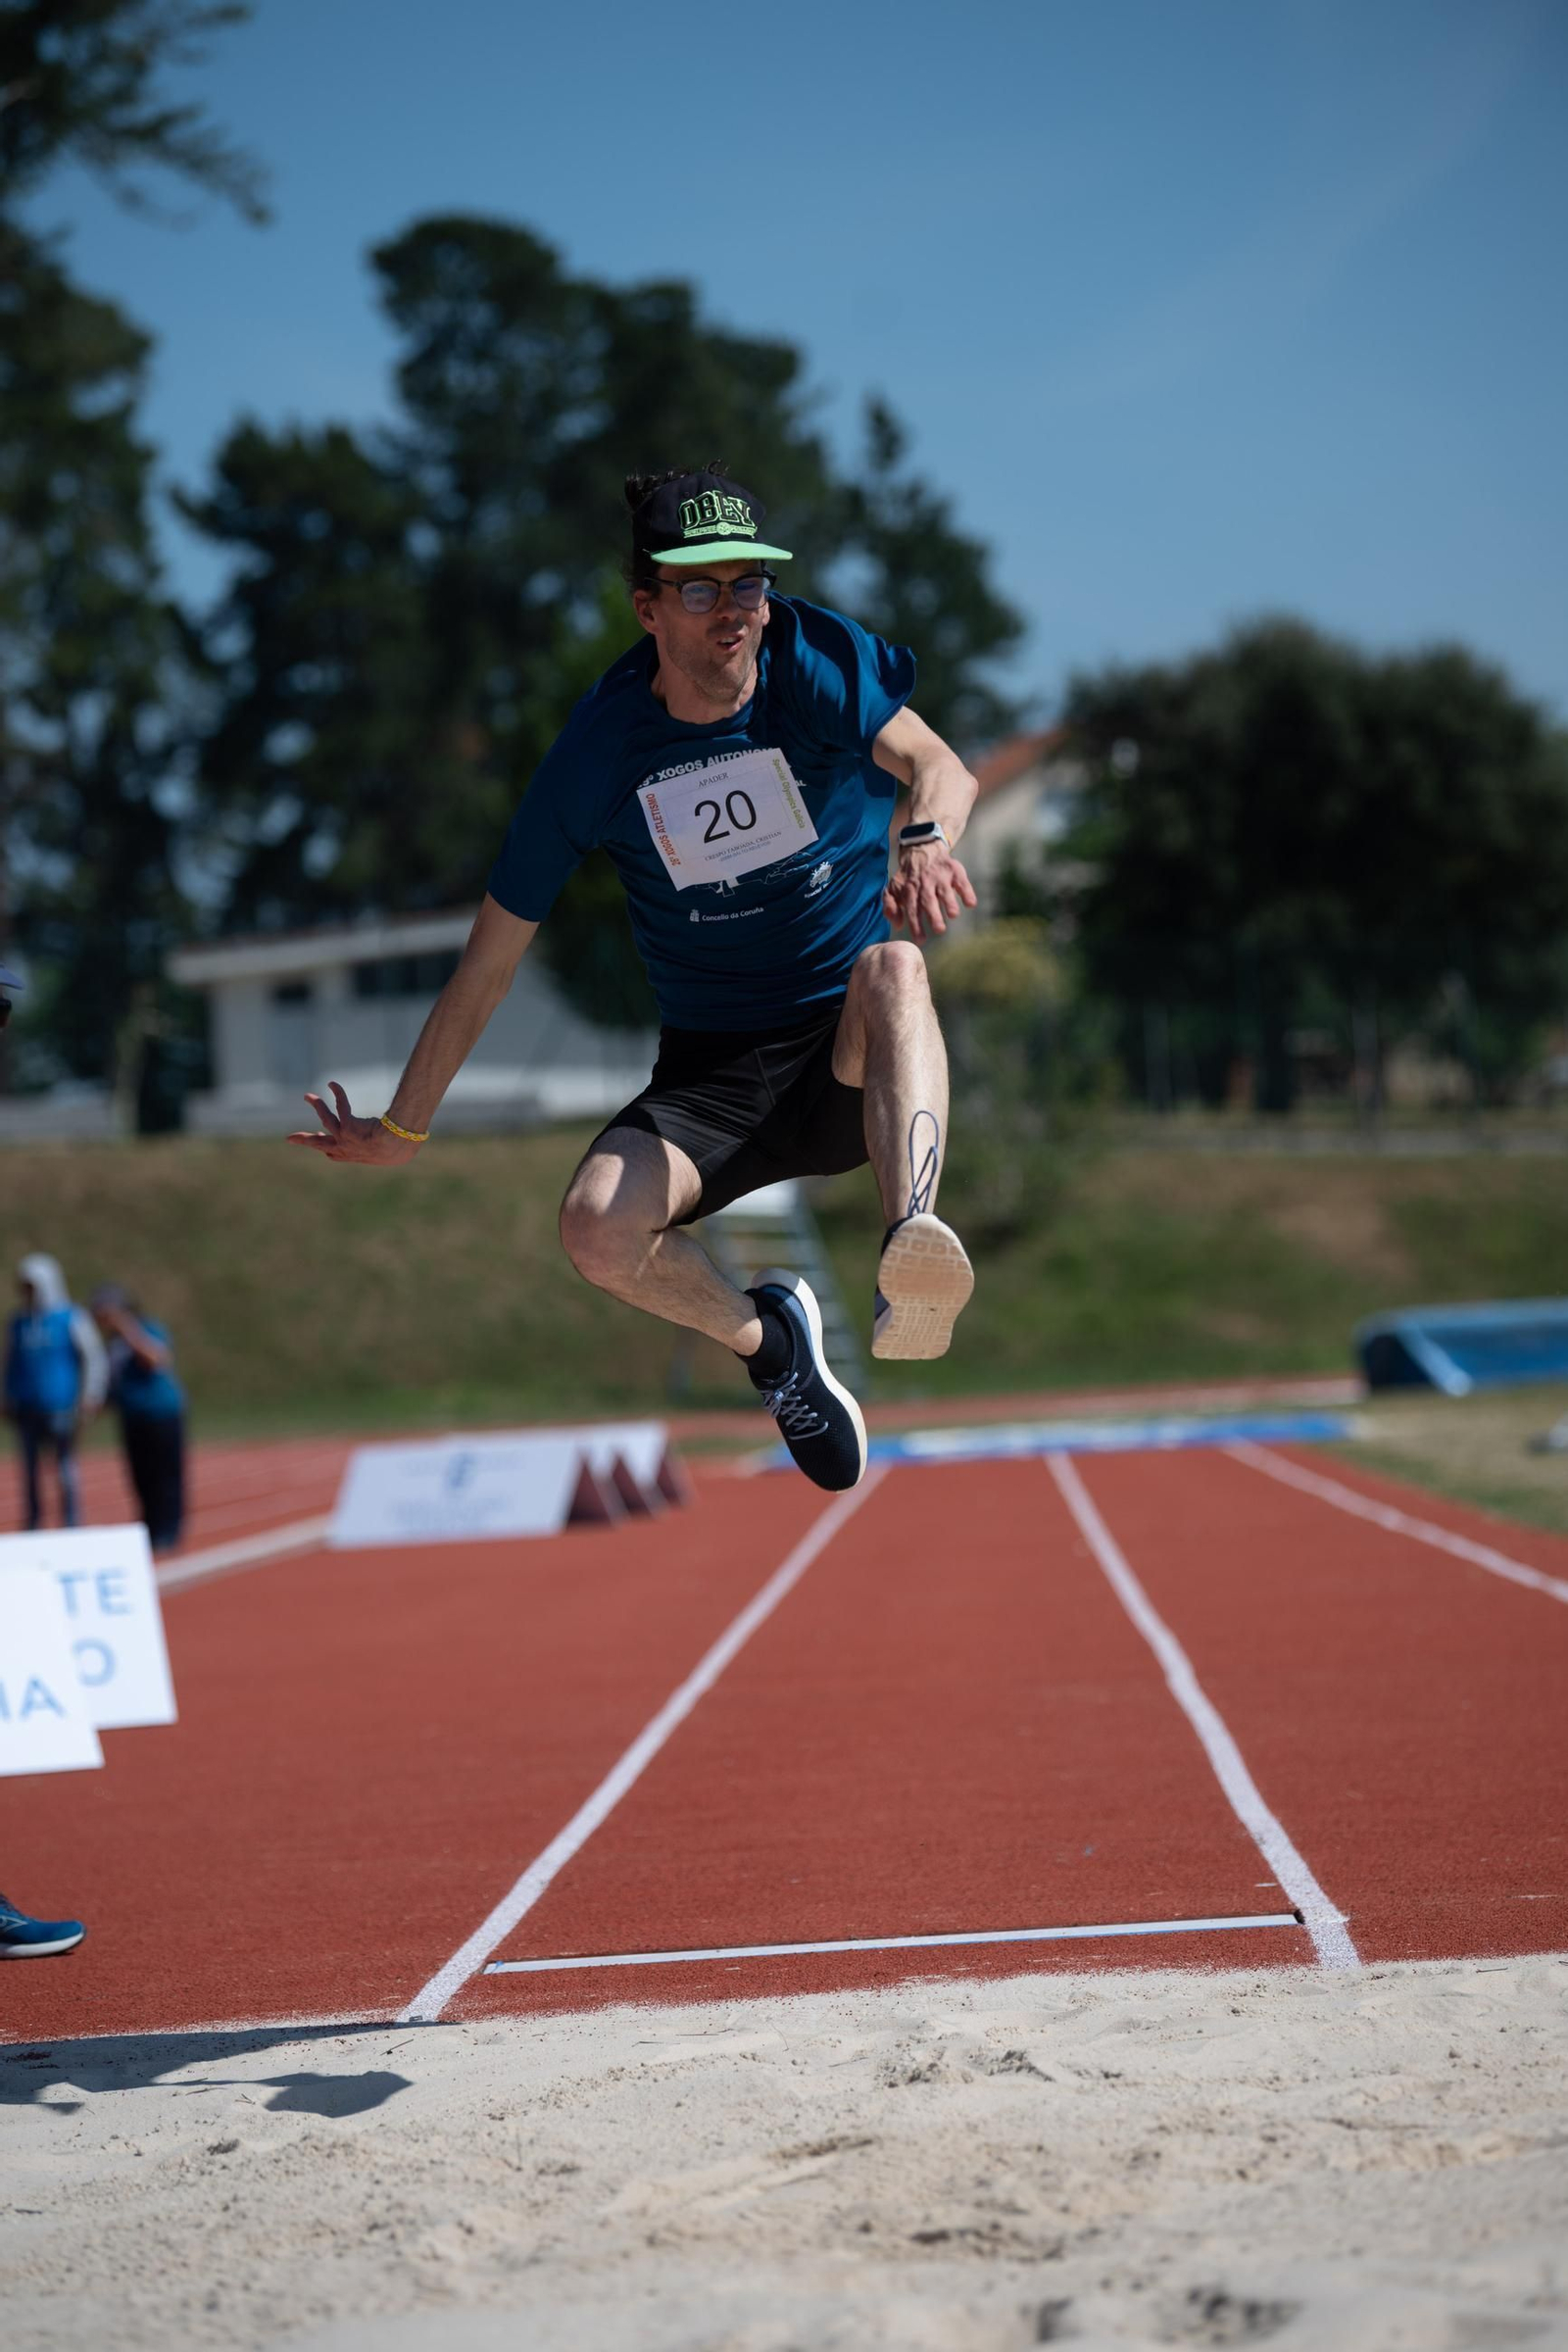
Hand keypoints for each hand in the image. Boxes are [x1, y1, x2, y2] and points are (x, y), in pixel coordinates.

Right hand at [287, 1081, 422, 1164]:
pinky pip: (340, 1105)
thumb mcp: (397, 1152)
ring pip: (325, 1119)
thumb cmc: (400, 1149)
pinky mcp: (347, 1126)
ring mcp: (344, 1138)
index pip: (336, 1156)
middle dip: (304, 1140)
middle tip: (290, 1138)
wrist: (396, 1146)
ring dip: (317, 1106)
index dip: (329, 1152)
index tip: (325, 1151)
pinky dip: (337, 1092)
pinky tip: (332, 1083)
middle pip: (319, 1143)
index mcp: (355, 1156)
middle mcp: (346, 1149)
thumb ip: (395, 1146)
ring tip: (307, 1096)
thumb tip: (414, 1138)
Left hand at [882, 843, 977, 944]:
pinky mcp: (954, 870)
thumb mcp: (894, 889)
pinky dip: (967, 891)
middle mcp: (925, 883)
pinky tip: (970, 903)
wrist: (922, 848)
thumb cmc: (909, 877)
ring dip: (949, 903)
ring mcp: (940, 876)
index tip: (921, 940)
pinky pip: (962, 881)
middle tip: (939, 930)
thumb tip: (897, 925)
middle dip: (933, 915)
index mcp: (910, 890)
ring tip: (953, 915)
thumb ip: (891, 907)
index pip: (912, 909)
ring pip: (945, 890)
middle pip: (928, 901)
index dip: (916, 925)